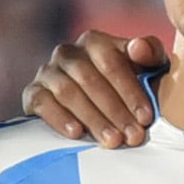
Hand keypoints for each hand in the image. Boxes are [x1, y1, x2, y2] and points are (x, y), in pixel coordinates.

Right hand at [24, 29, 167, 145]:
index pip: (111, 62)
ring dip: (93, 118)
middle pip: (89, 79)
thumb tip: (138, 48)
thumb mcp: (147, 67)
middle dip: (114, 110)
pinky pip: (42, 102)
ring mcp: (47, 72)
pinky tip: (76, 134)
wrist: (97, 107)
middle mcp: (68, 53)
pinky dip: (59, 118)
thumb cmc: (128, 85)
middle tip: (132, 136)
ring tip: (112, 141)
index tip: (146, 118)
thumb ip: (150, 53)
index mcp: (95, 42)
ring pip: (67, 92)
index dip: (130, 91)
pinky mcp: (33, 93)